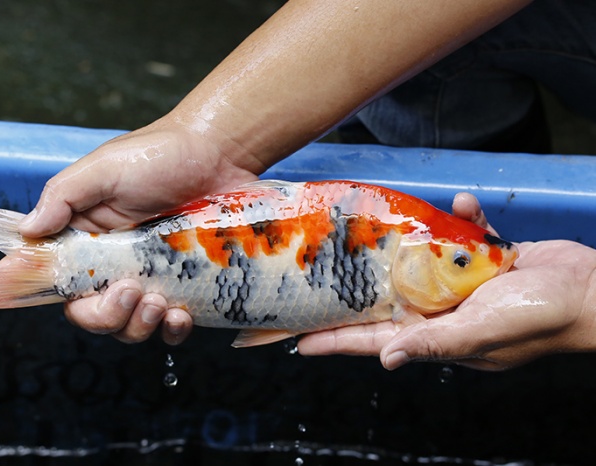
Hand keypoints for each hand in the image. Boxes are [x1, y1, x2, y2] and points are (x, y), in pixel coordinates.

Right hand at [0, 118, 257, 344]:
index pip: (43, 272)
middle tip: (130, 291)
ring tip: (159, 301)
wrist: (219, 151)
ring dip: (137, 325)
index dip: (8, 291)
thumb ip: (64, 198)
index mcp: (84, 238)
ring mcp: (150, 277)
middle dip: (104, 316)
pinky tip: (181, 315)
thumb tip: (28, 233)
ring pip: (128, 326)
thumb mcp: (104, 168)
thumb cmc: (158, 154)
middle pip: (89, 314)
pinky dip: (173, 331)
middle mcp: (112, 263)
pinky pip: (171, 327)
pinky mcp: (186, 285)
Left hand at [298, 194, 595, 369]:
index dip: (335, 341)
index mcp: (435, 335)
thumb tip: (388, 359)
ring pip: (417, 262)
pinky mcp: (482, 261)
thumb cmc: (541, 316)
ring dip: (407, 243)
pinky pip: (458, 238)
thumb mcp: (482, 331)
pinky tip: (467, 206)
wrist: (593, 290)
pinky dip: (461, 222)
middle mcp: (441, 311)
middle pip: (384, 300)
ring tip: (384, 223)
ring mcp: (460, 285)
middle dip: (353, 289)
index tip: (298, 340)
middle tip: (317, 273)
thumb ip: (435, 342)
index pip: (372, 341)